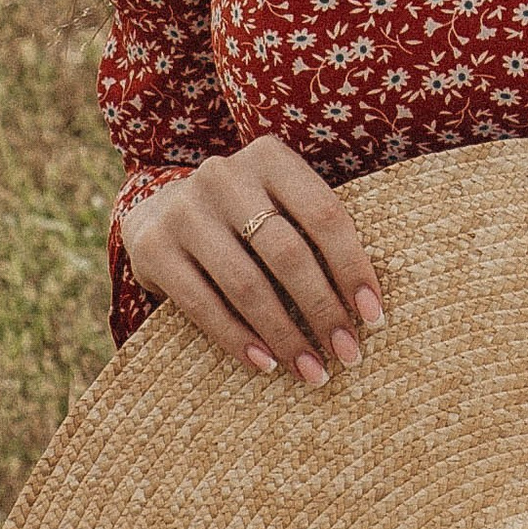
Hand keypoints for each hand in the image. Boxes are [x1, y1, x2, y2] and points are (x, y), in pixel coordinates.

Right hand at [121, 136, 386, 385]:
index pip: (324, 216)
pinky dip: (238, 339)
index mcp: (269, 157)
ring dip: (285, 335)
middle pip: (287, 253)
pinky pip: (203, 304)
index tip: (374, 317)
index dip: (353, 268)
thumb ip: (315, 234)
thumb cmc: (245, 216)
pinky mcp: (153, 247)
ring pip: (247, 284)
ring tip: (312, 370)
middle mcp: (223, 176)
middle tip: (348, 353)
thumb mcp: (279, 205)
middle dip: (323, 310)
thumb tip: (368, 306)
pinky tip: (266, 363)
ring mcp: (184, 210)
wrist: (158, 210)